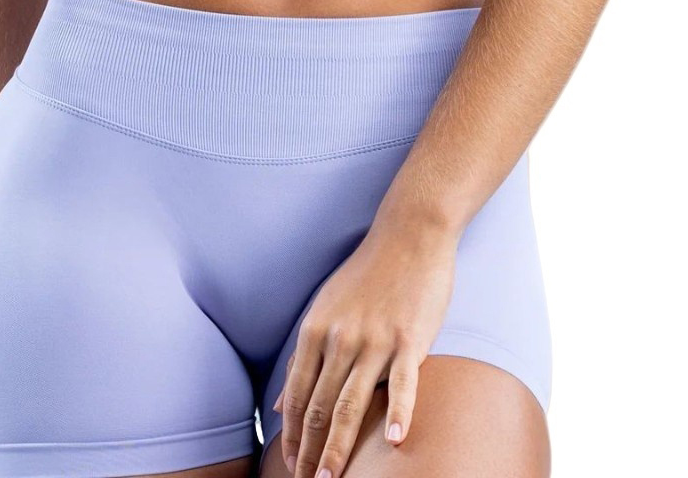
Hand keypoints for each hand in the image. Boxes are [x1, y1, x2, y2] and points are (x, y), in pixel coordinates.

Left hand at [271, 212, 458, 477]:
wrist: (409, 234)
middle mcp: (339, 337)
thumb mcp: (325, 310)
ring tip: (332, 477)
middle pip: (318, 406)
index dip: (292, 437)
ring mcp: (375, 339)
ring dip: (339, 446)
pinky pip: (402, 382)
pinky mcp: (409, 338)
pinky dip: (398, 412)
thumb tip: (278, 406)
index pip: (296, 396)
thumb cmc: (367, 274)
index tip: (291, 467)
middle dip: (309, 451)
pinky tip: (395, 441)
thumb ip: (303, 358)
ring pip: (351, 403)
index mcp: (315, 330)